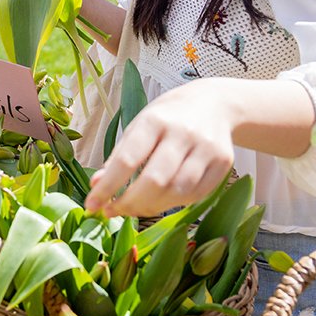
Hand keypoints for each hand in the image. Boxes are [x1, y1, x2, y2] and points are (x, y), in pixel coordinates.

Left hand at [84, 83, 236, 216]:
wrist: (214, 104)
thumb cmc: (167, 118)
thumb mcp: (138, 127)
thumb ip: (118, 157)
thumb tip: (97, 187)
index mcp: (155, 120)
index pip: (128, 160)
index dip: (108, 187)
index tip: (92, 205)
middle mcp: (184, 133)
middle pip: (155, 180)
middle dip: (129, 203)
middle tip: (112, 211)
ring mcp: (207, 148)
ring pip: (176, 192)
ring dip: (150, 207)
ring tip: (133, 208)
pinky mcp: (223, 163)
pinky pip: (195, 195)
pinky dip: (172, 204)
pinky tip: (160, 201)